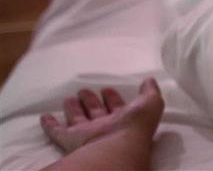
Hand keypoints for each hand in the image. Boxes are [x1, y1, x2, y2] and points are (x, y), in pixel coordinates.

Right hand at [40, 78, 163, 153]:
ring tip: (69, 98)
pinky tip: (45, 117)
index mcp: (123, 120)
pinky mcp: (71, 141)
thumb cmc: (135, 125)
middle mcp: (105, 128)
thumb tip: (149, 80)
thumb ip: (150, 91)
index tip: (107, 88)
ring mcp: (88, 135)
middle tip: (84, 90)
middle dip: (91, 101)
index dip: (113, 98)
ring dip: (73, 109)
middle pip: (96, 112)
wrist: (117, 149)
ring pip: (78, 120)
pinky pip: (58, 133)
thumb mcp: (150, 103)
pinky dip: (50, 125)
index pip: (116, 107)